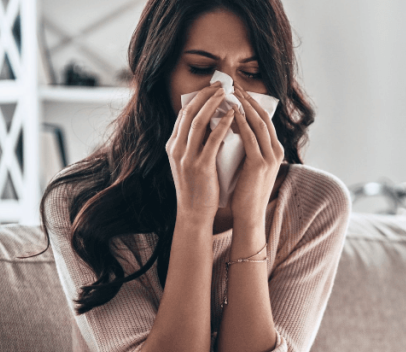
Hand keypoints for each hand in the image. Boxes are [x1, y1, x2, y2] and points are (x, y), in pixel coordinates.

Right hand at [166, 80, 236, 219]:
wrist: (194, 213)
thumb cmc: (197, 188)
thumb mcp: (189, 162)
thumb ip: (195, 144)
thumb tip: (210, 124)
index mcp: (172, 146)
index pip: (183, 114)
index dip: (198, 98)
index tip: (212, 88)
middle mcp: (176, 149)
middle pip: (189, 112)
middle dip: (205, 95)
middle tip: (221, 85)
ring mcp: (186, 157)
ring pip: (198, 122)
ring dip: (213, 104)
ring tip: (227, 94)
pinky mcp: (200, 166)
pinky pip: (212, 139)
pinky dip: (223, 124)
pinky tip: (233, 115)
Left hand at [228, 85, 284, 225]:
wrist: (249, 215)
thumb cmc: (245, 191)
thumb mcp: (250, 165)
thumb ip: (248, 148)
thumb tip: (233, 128)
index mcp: (275, 151)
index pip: (265, 120)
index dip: (252, 103)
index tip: (238, 91)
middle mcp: (276, 151)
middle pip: (264, 117)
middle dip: (248, 99)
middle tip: (233, 85)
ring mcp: (270, 157)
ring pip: (258, 123)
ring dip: (244, 106)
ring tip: (231, 93)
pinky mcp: (260, 164)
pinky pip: (250, 137)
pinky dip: (240, 122)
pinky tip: (231, 113)